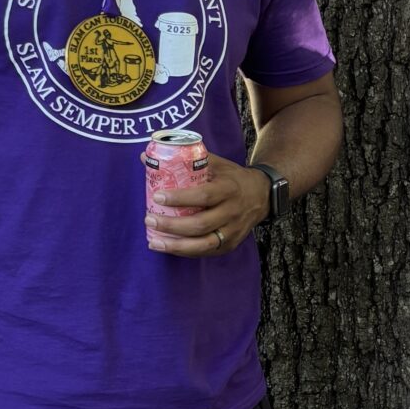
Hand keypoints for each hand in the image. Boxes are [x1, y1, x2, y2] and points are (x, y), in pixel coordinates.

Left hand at [145, 154, 270, 257]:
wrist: (262, 195)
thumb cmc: (232, 177)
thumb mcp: (217, 164)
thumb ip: (186, 160)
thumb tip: (147, 157)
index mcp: (229, 189)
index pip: (203, 196)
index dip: (179, 198)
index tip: (157, 196)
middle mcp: (232, 212)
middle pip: (200, 224)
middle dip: (171, 225)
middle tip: (149, 218)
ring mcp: (233, 231)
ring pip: (203, 244)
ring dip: (175, 246)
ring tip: (153, 241)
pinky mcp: (230, 244)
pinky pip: (206, 251)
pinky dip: (185, 252)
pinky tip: (168, 247)